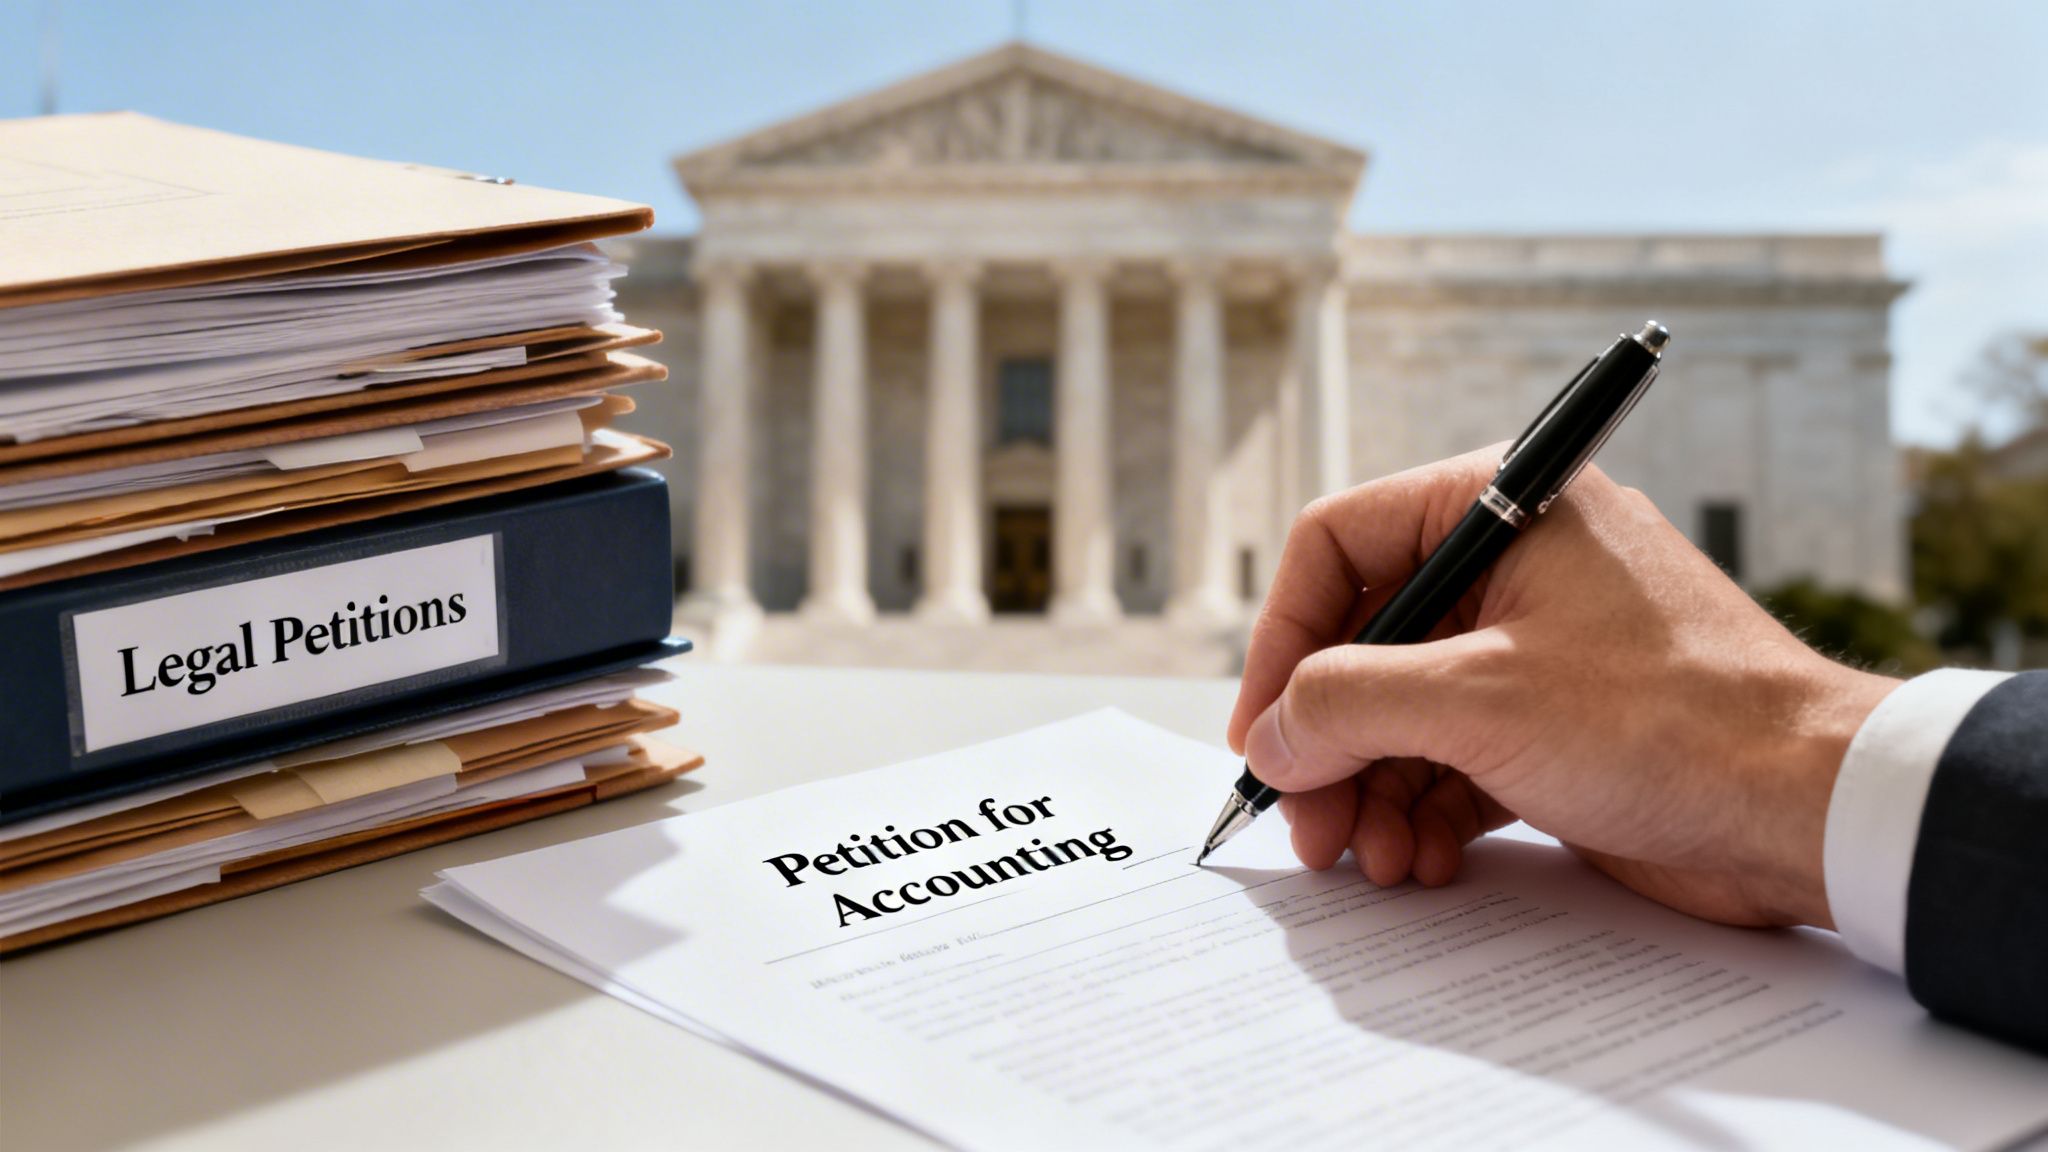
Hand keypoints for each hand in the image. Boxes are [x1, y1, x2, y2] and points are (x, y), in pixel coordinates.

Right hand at [1227, 447, 1898, 928]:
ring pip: (1404, 710)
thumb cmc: (1671, 719)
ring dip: (1374, 791)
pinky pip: (1455, 755)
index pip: (1337, 546)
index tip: (1260, 733)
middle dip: (1329, 743)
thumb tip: (1270, 736)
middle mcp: (1511, 564)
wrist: (1811, 810)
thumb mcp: (1479, 700)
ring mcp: (1535, 646)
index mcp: (1500, 505)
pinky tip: (1427, 861)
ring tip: (1376, 860)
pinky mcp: (1556, 721)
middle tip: (1310, 826)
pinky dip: (1428, 809)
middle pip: (1364, 643)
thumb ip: (1348, 704)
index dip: (1281, 642)